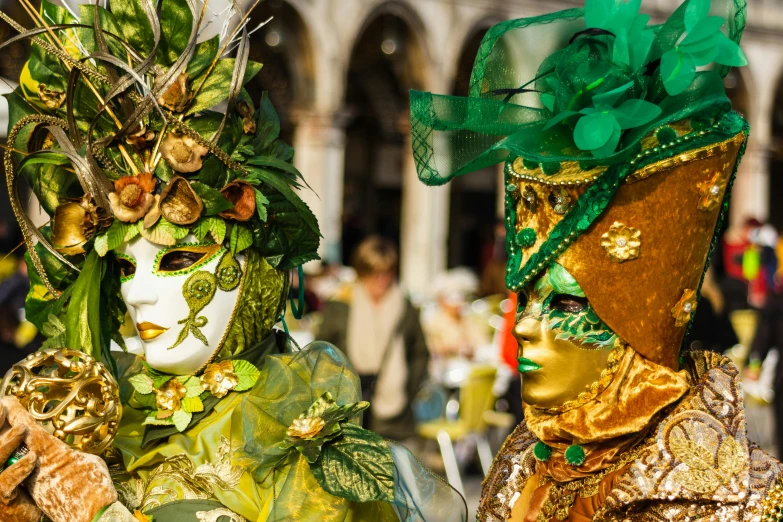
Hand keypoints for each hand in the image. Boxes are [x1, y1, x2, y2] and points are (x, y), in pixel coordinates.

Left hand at [2, 396, 117, 521]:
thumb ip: (73, 455)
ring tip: (5, 432)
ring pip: (16, 458)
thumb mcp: (90, 462)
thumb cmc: (96, 487)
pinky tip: (16, 458)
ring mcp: (35, 480)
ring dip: (10, 445)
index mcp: (53, 454)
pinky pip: (22, 473)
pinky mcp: (36, 493)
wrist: (91, 515)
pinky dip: (18, 463)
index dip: (17, 415)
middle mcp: (39, 466)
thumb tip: (68, 454)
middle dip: (7, 427)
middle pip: (16, 443)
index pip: (30, 430)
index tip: (8, 401)